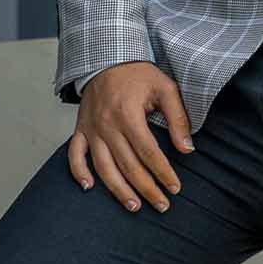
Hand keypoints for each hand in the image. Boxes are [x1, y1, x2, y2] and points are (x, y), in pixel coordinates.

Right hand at [68, 63, 194, 211]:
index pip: (149, 152)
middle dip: (146, 188)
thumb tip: (187, 149)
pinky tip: (88, 188)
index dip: (163, 173)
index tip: (175, 187)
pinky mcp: (80, 129)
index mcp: (128, 115)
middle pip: (128, 165)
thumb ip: (178, 118)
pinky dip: (78, 172)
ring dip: (118, 190)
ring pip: (103, 167)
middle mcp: (107, 125)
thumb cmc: (138, 74)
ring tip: (134, 206)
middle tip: (162, 205)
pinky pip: (74, 154)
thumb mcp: (165, 88)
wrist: (107, 57)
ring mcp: (91, 128)